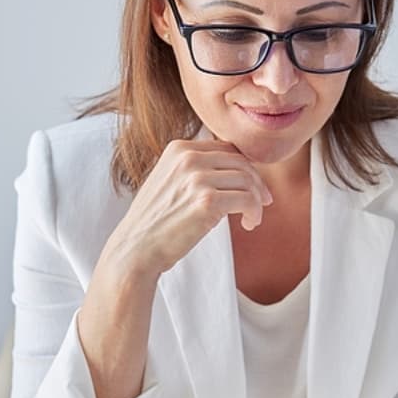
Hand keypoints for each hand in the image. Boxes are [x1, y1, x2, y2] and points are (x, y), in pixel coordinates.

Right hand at [102, 139, 272, 279]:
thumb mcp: (170, 181)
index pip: (227, 149)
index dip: (245, 167)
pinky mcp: (207, 202)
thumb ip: (196, 169)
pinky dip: (254, 213)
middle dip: (257, 183)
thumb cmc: (156, 221)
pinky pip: (248, 200)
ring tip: (252, 219)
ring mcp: (197, 178)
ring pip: (248, 181)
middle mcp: (188, 158)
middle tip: (262, 203)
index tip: (253, 186)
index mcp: (179, 149)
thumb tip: (238, 168)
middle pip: (241, 162)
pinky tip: (249, 224)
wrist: (135, 248)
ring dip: (257, 201)